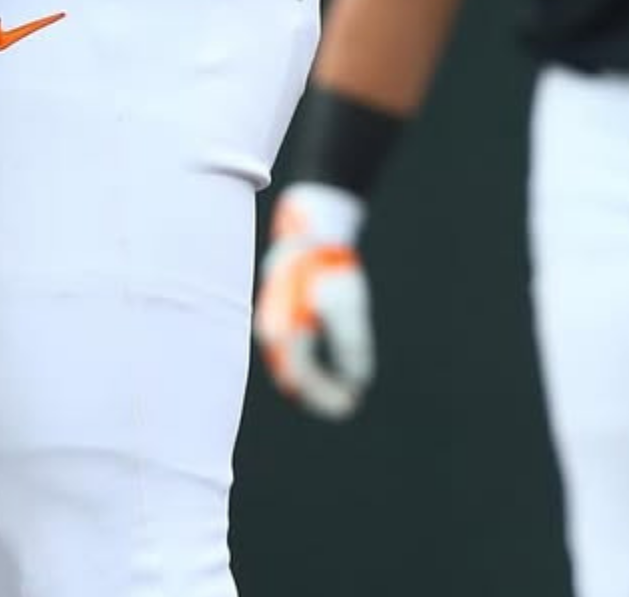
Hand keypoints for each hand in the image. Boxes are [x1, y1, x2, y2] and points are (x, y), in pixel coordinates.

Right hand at [255, 182, 373, 419]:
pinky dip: (307, 358)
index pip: (299, 375)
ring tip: (337, 388)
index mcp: (282, 325)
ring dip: (311, 376)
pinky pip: (289, 342)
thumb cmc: (328, 263)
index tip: (349, 405)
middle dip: (316, 391)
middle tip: (345, 403)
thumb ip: (352, 346)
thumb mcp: (348, 305)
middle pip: (289, 370)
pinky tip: (326, 361)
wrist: (310, 223)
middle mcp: (271, 322)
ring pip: (287, 358)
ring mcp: (273, 311)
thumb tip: (357, 380)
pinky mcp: (279, 303)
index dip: (323, 396)